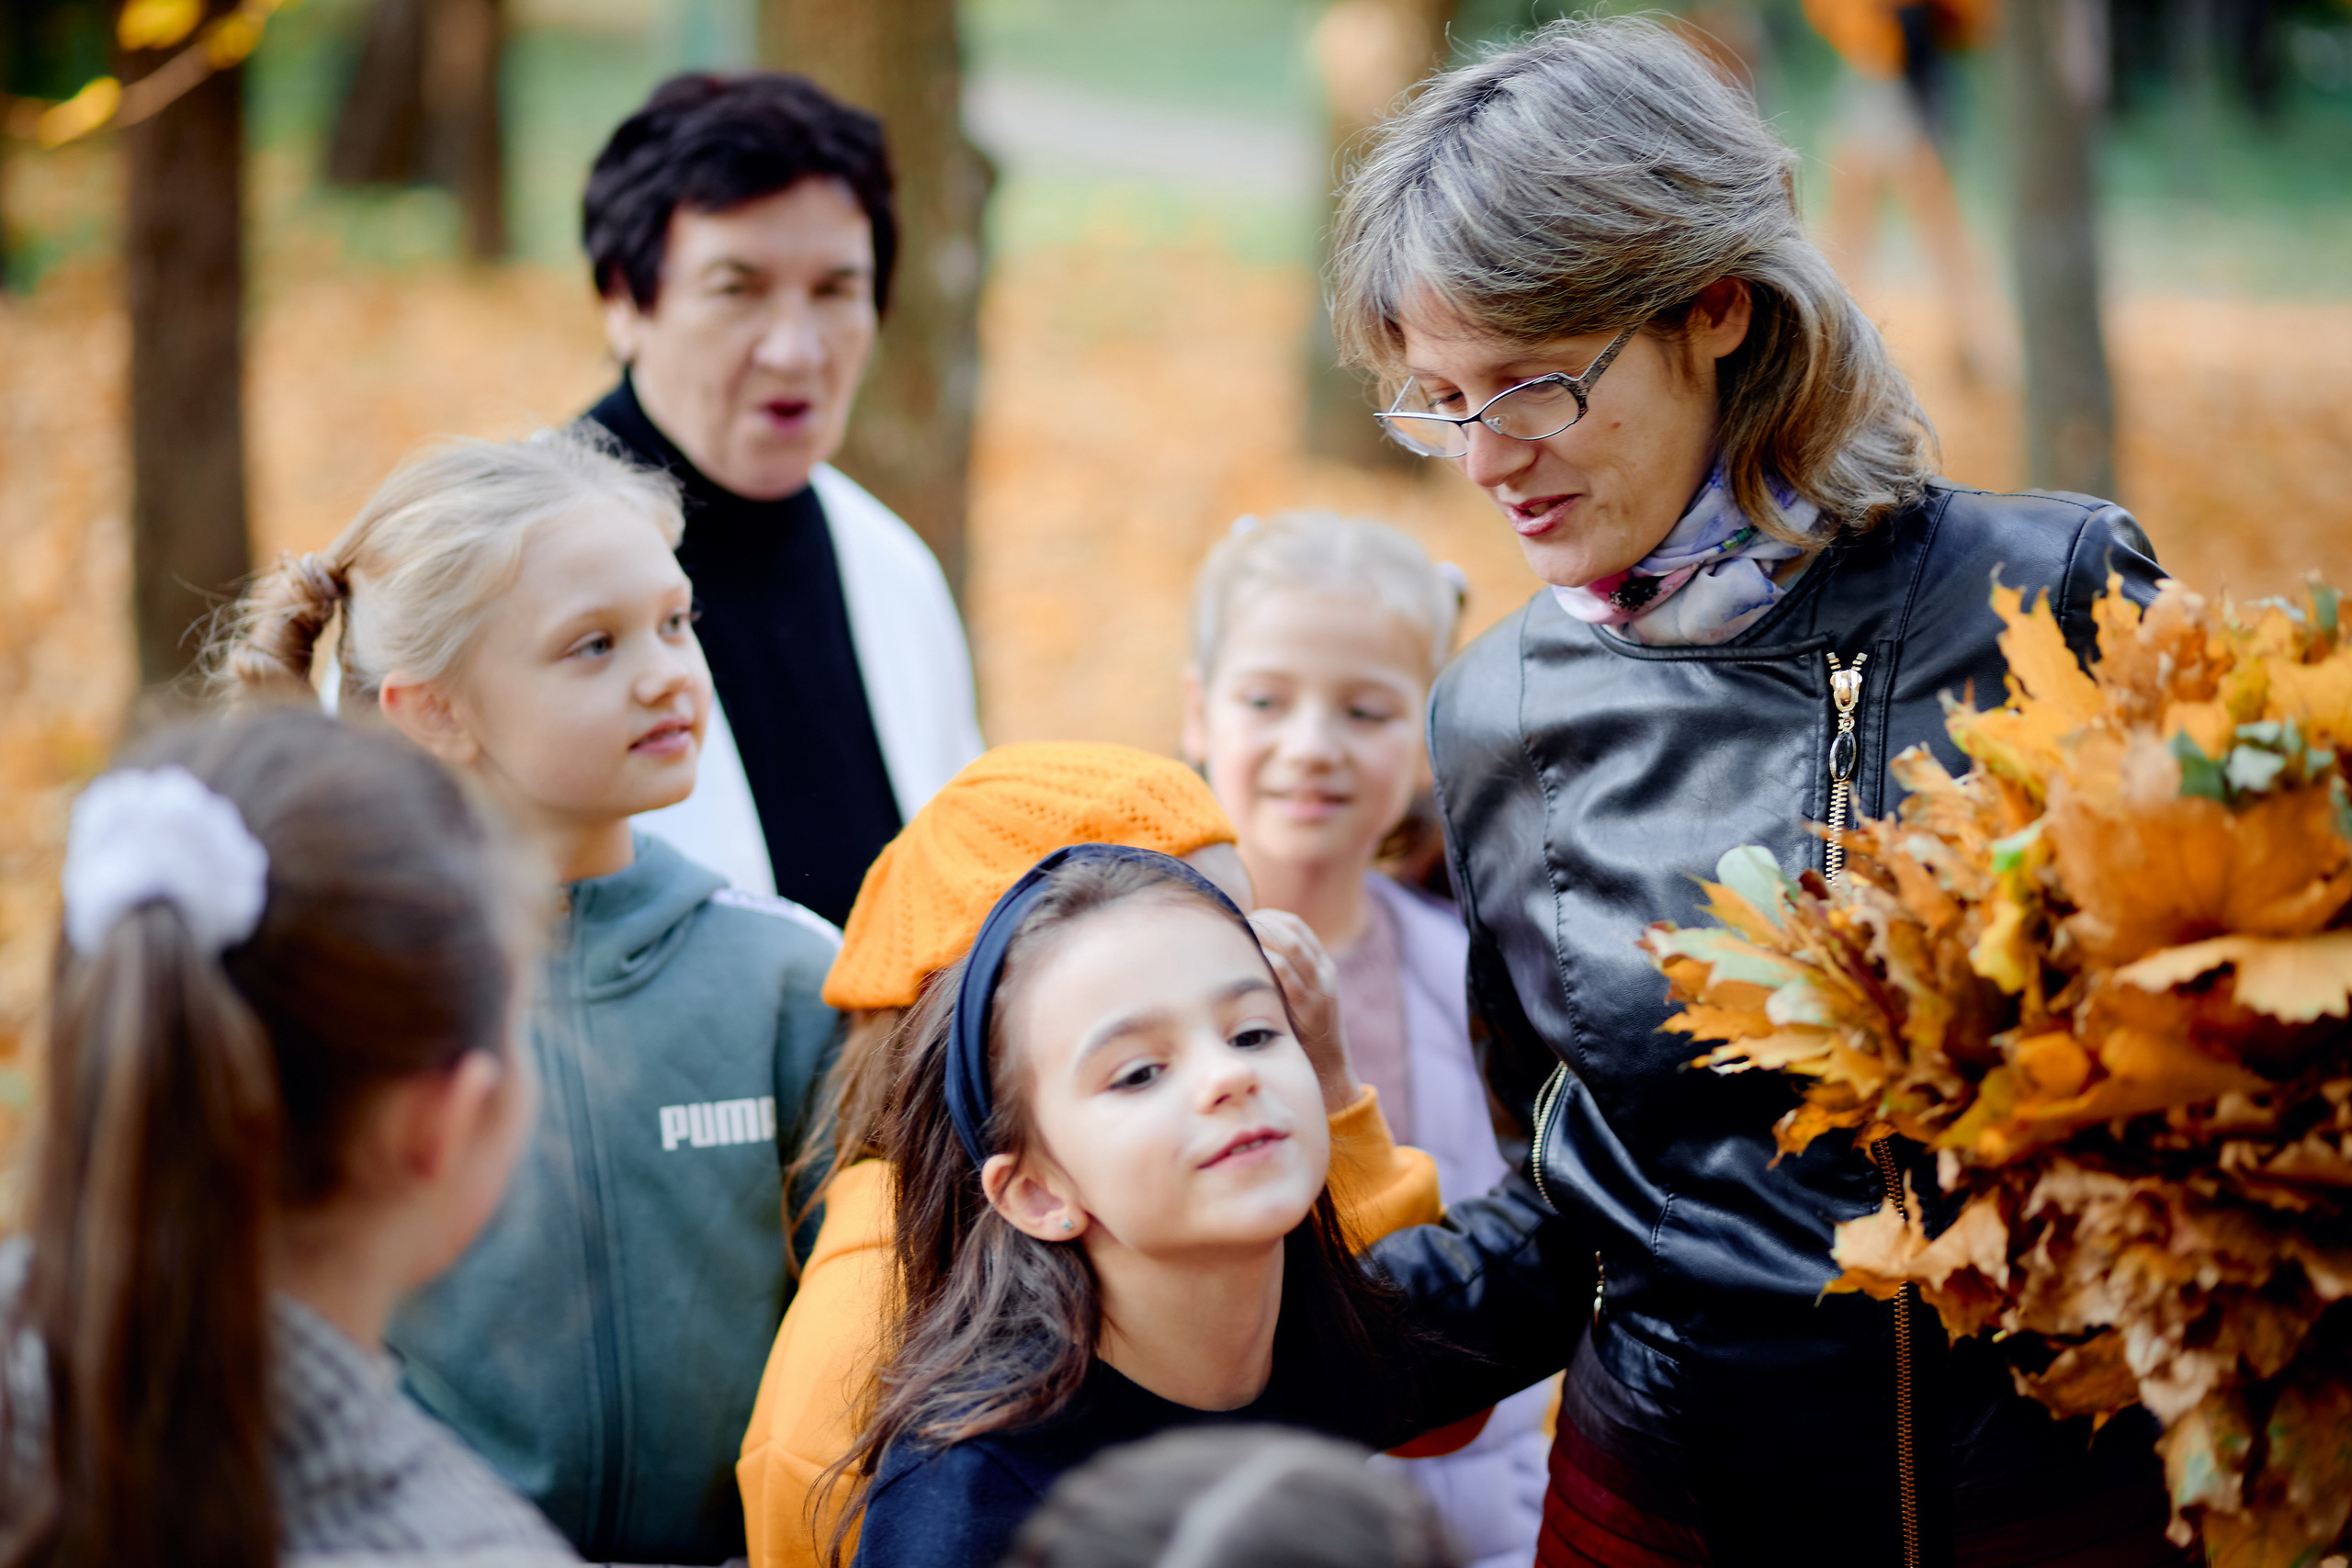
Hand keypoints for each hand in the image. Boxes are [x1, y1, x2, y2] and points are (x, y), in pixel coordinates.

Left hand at [1249, 908, 1360, 1114]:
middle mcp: (1324, 972)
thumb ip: (1285, 975)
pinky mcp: (1309, 1007)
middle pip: (1290, 930)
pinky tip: (1242, 968)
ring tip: (1234, 946)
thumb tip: (1246, 953)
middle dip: (1259, 924)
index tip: (1242, 923)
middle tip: (1233, 931)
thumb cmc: (1304, 1033)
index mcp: (1322, 965)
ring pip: (1289, 946)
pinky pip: (1285, 974)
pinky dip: (1263, 962)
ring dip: (1259, 939)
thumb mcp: (1302, 997)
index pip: (1294, 925)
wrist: (1329, 1071)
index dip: (1266, 918)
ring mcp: (1318, 989)